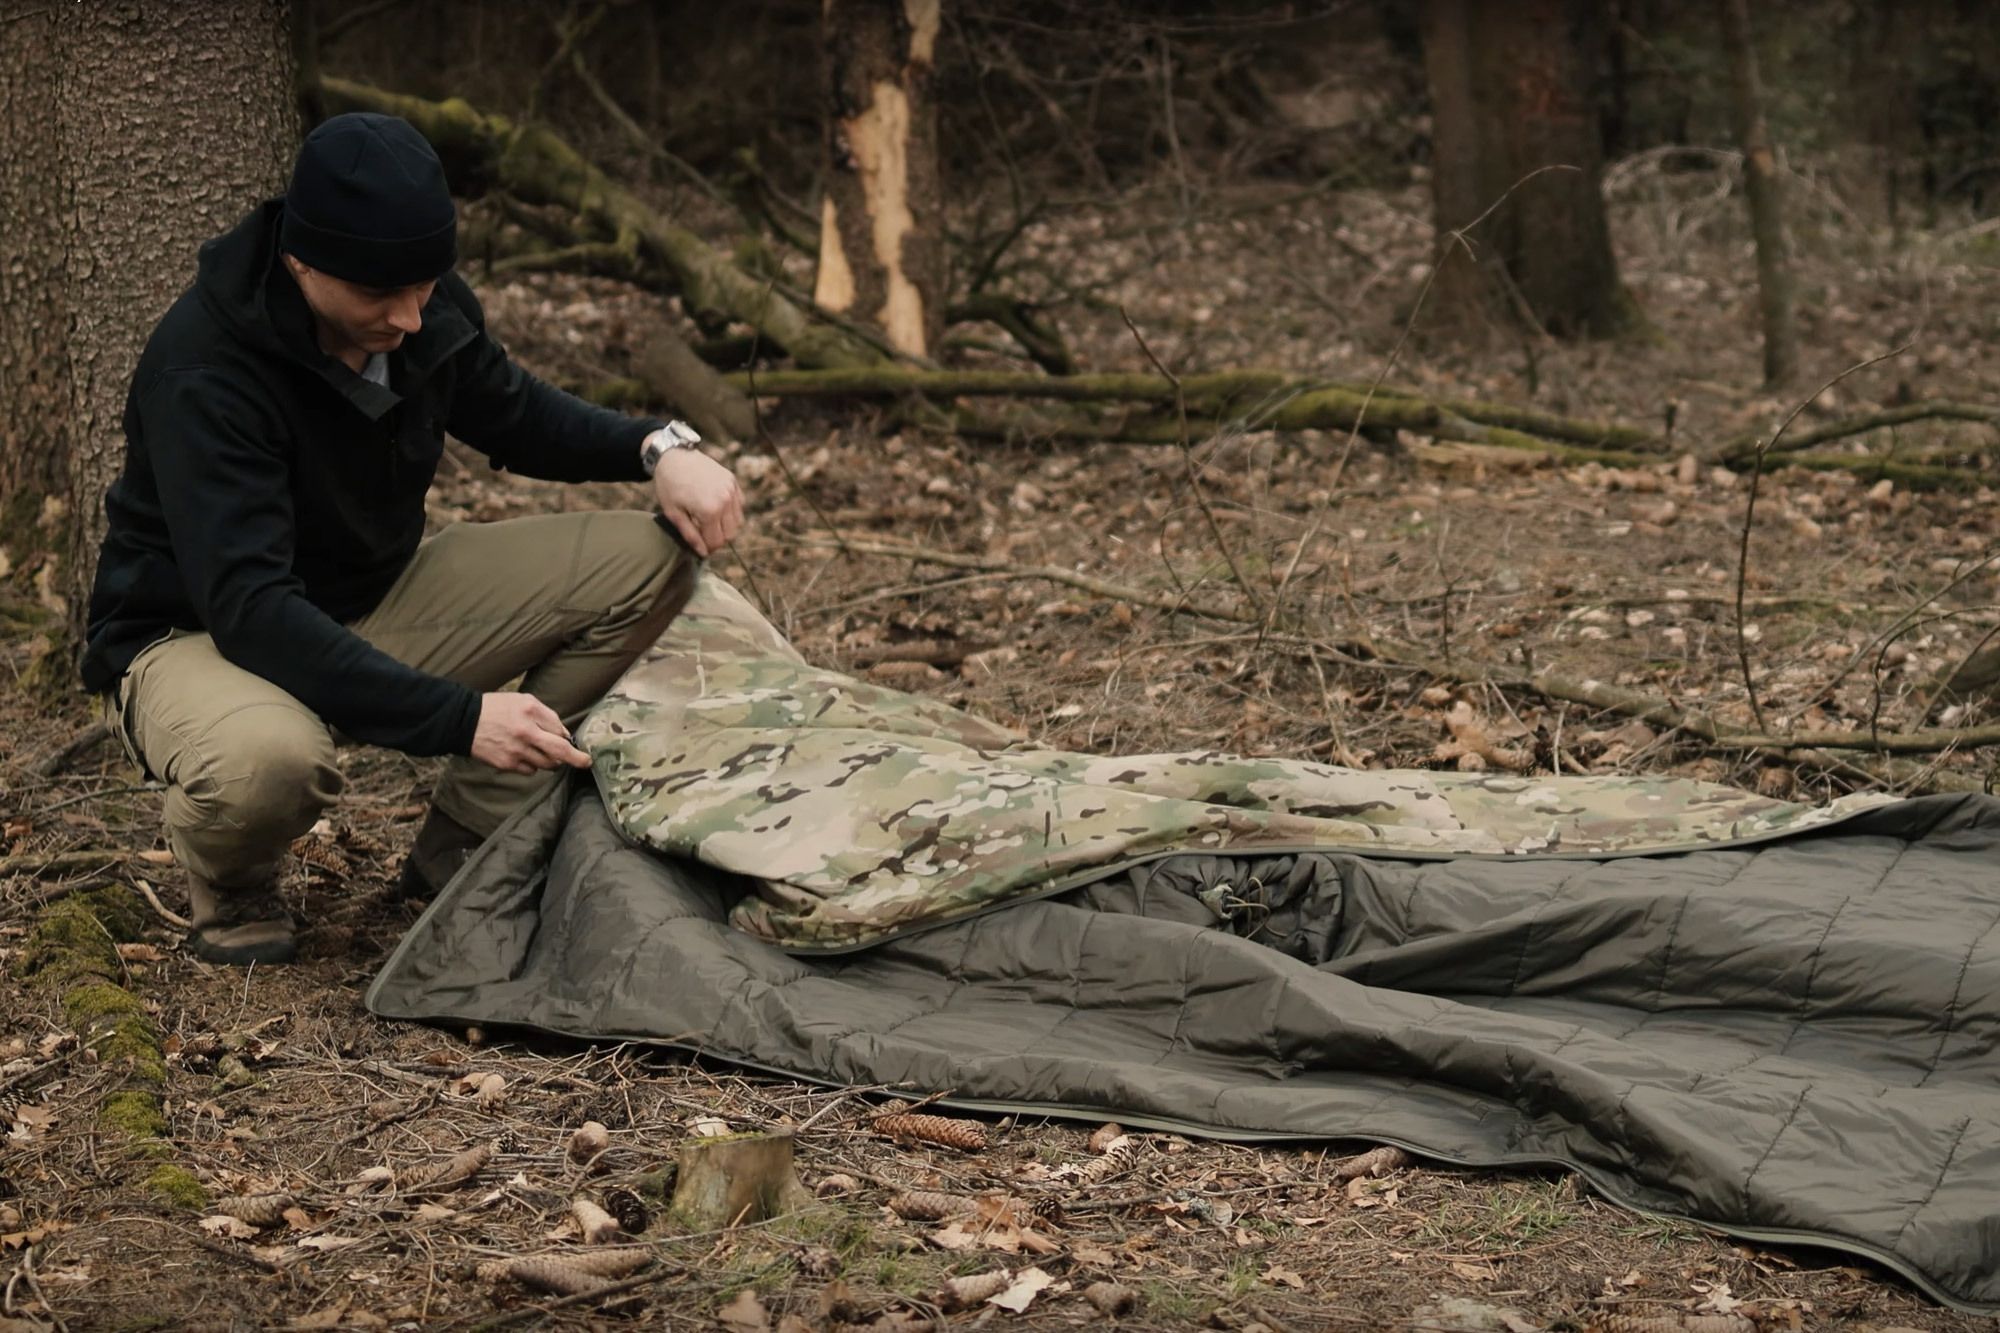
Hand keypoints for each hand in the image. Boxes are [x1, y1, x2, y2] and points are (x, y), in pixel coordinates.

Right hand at [471, 692, 591, 774]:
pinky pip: (530, 770)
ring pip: (547, 764)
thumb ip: (546, 715)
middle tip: (586, 763)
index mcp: (531, 712)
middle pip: (560, 752)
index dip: (568, 738)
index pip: (560, 730)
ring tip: (544, 753)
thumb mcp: (523, 701)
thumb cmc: (496, 708)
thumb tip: (563, 734)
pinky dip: (533, 765)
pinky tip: (526, 756)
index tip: (574, 744)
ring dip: (551, 761)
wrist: (464, 721)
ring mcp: (516, 751)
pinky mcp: (507, 764)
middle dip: (577, 759)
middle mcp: (526, 733)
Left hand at [651, 448, 744, 556]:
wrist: (673, 456)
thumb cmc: (669, 486)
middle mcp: (726, 500)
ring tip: (708, 521)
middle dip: (717, 538)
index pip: (717, 541)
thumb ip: (690, 535)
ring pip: (738, 521)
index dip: (708, 548)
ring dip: (725, 526)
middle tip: (703, 534)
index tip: (700, 546)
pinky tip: (716, 508)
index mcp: (710, 511)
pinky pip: (740, 505)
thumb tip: (703, 553)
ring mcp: (732, 490)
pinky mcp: (733, 481)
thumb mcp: (674, 514)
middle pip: (730, 534)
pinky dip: (731, 511)